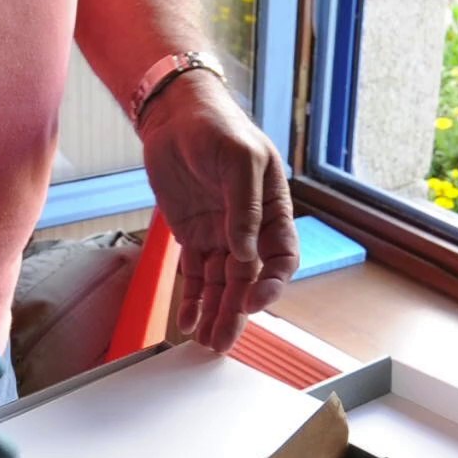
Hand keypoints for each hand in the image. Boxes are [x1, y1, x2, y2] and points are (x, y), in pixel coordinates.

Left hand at [137, 71, 298, 351]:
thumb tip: (245, 252)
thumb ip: (244, 206)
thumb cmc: (217, 127)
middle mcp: (250, 228)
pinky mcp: (194, 236)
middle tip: (223, 340)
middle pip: (248, 280)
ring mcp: (221, 234)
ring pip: (222, 284)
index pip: (281, 257)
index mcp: (272, 209)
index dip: (270, 283)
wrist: (175, 116)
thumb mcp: (239, 159)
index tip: (251, 301)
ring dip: (215, 313)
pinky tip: (188, 321)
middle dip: (237, 312)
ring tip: (206, 342)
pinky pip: (196, 274)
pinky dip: (193, 299)